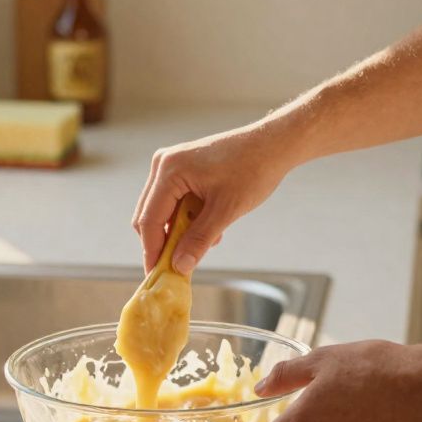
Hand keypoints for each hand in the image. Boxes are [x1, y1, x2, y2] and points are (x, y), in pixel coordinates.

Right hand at [132, 122, 299, 273]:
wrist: (272, 145)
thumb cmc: (253, 169)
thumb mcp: (225, 211)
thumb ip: (199, 240)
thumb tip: (179, 266)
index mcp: (169, 170)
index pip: (149, 220)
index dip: (152, 251)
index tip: (158, 275)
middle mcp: (163, 165)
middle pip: (149, 216)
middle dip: (165, 243)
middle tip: (180, 266)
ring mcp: (171, 165)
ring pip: (162, 211)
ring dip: (179, 231)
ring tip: (208, 241)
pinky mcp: (182, 169)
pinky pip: (174, 202)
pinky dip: (187, 219)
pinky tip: (210, 226)